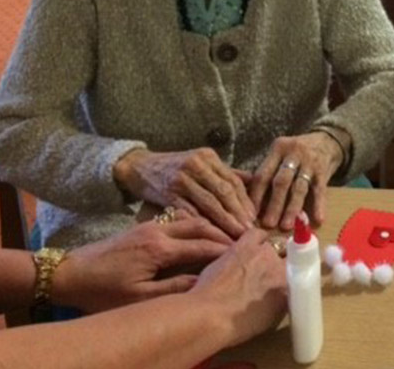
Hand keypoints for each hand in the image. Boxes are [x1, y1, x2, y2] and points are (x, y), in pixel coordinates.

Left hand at [53, 216, 231, 312]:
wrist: (68, 273)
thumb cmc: (102, 291)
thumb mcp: (139, 298)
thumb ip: (174, 288)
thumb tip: (205, 284)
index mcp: (159, 248)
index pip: (204, 245)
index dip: (228, 250)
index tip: (249, 254)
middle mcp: (159, 230)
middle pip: (202, 224)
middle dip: (227, 230)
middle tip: (248, 239)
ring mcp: (152, 225)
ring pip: (192, 219)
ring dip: (214, 224)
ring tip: (234, 234)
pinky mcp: (145, 227)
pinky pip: (181, 220)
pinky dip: (200, 224)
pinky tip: (208, 231)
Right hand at [113, 148, 256, 237]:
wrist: (138, 167)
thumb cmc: (174, 168)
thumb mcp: (200, 164)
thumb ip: (224, 173)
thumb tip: (253, 181)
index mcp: (208, 157)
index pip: (233, 180)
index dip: (246, 200)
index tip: (255, 218)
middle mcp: (197, 164)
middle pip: (224, 191)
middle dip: (239, 212)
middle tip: (250, 231)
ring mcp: (182, 178)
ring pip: (210, 202)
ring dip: (225, 221)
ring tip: (236, 235)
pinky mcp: (168, 192)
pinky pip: (189, 210)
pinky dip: (202, 224)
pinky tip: (211, 236)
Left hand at [191, 228, 287, 344]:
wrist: (211, 315)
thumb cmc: (239, 325)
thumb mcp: (270, 317)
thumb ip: (281, 300)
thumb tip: (281, 292)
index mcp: (290, 286)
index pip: (302, 272)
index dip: (296, 274)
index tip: (291, 278)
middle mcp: (282, 266)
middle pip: (288, 257)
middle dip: (280, 265)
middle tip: (268, 276)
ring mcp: (264, 252)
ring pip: (273, 244)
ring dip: (267, 252)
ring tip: (256, 262)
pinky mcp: (244, 244)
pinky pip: (257, 234)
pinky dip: (256, 239)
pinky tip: (249, 246)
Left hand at [247, 132, 344, 229]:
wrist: (327, 141)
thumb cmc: (297, 154)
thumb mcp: (281, 155)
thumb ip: (269, 173)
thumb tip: (252, 203)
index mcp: (277, 150)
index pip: (263, 174)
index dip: (256, 195)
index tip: (251, 214)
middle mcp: (293, 154)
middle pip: (281, 182)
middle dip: (274, 205)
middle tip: (268, 224)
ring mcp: (309, 162)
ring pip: (299, 188)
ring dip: (292, 208)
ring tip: (286, 226)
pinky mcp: (323, 170)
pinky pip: (320, 190)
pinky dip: (318, 206)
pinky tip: (317, 220)